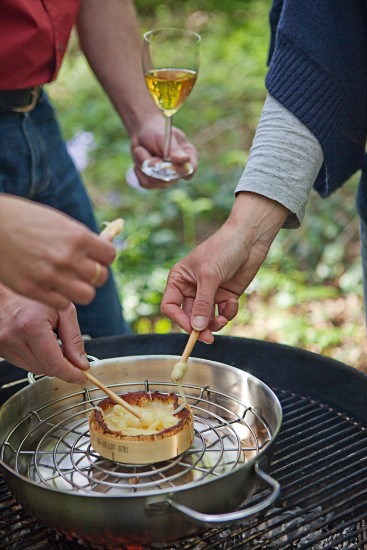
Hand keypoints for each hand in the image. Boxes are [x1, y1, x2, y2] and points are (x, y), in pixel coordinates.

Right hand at [0, 195, 115, 309]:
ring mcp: (51, 275)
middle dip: (93, 275)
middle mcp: (68, 257)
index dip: (103, 258)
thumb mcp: (60, 222)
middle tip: (80, 270)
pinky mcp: (33, 289)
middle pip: (100, 278)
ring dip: (80, 289)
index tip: (95, 257)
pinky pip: (63, 303)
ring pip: (86, 295)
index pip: (109, 256)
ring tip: (69, 281)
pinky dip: (61, 297)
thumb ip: (83, 238)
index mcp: (77, 236)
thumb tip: (108, 244)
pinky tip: (52, 286)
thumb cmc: (26, 219)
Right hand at [0, 285, 88, 383]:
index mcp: (32, 327)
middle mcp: (14, 337)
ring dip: (47, 361)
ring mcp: (3, 344)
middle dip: (61, 365)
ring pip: (33, 368)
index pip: (54, 364)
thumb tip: (81, 363)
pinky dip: (34, 357)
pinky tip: (37, 341)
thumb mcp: (63, 310)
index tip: (82, 377)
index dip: (71, 374)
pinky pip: (21, 362)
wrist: (7, 289)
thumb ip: (73, 338)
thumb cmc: (35, 295)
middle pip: (45, 369)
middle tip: (70, 354)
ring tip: (50, 340)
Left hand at [130, 114, 197, 188]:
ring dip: (143, 165)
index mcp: (188, 156)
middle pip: (169, 178)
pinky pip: (145, 183)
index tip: (168, 160)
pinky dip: (138, 171)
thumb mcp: (164, 136)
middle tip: (141, 149)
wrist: (141, 134)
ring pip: (154, 182)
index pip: (191, 170)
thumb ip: (174, 149)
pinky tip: (140, 160)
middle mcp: (179, 171)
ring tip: (140, 151)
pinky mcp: (154, 183)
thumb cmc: (156, 131)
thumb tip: (185, 160)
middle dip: (152, 164)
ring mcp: (167, 179)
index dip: (181, 170)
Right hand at [161, 193, 288, 342]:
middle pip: (190, 317)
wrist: (249, 239)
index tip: (192, 330)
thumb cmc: (223, 249)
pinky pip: (222, 314)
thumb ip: (203, 303)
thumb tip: (197, 328)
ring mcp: (209, 293)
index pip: (170, 306)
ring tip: (224, 318)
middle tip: (209, 338)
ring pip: (206, 319)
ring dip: (215, 322)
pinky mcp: (224, 296)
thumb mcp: (209, 276)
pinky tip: (233, 302)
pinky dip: (228, 312)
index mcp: (179, 280)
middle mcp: (191, 288)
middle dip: (200, 327)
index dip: (179, 320)